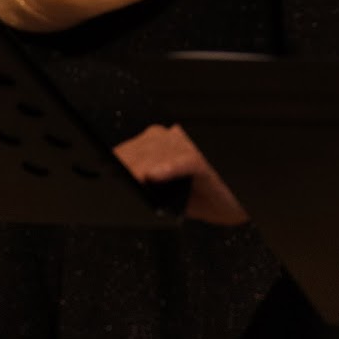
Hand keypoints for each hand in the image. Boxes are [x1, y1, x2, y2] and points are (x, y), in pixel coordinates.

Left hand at [112, 123, 248, 225]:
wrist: (242, 199)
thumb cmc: (213, 195)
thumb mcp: (174, 197)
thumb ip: (150, 191)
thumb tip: (125, 195)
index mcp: (164, 144)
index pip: (130, 151)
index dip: (113, 162)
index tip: (96, 172)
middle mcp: (175, 140)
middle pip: (139, 151)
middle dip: (121, 168)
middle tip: (104, 181)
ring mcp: (190, 147)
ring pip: (156, 154)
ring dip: (137, 169)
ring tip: (122, 180)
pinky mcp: (204, 160)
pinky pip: (184, 160)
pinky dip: (168, 168)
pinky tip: (154, 175)